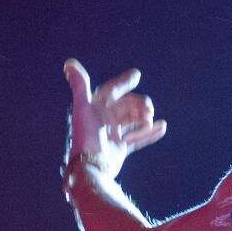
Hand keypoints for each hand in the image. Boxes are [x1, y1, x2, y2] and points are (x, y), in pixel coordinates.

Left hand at [63, 59, 167, 178]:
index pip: (111, 92)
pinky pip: (137, 139)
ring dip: (144, 118)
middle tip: (148, 109)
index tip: (136, 75)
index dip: (122, 83)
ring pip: (132, 121)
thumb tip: (69, 63)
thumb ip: (80, 85)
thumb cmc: (86, 136)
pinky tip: (162, 127)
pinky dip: (150, 133)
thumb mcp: (84, 108)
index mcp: (93, 110)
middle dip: (138, 105)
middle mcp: (102, 121)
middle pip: (125, 107)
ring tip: (151, 120)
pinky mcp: (119, 149)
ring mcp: (111, 135)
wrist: (91, 167)